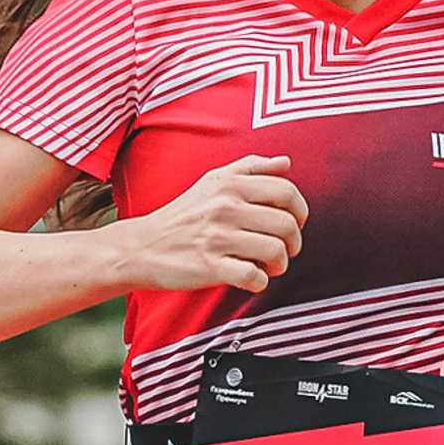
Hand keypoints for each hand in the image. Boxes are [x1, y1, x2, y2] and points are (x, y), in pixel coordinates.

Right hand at [110, 155, 306, 293]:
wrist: (143, 246)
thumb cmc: (184, 215)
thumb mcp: (213, 182)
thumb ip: (251, 169)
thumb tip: (286, 162)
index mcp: (229, 184)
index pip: (286, 191)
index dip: (300, 211)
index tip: (294, 224)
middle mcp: (224, 207)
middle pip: (287, 224)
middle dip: (293, 243)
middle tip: (283, 251)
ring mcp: (217, 237)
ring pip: (275, 251)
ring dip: (279, 265)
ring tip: (268, 266)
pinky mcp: (209, 266)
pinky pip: (253, 277)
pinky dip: (259, 282)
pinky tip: (251, 278)